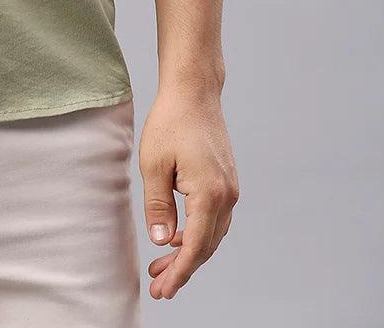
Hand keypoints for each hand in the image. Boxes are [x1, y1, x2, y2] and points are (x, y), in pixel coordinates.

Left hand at [137, 83, 239, 299]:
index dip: (180, 272)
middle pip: (207, 246)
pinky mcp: (226, 182)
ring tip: (161, 266)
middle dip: (182, 268)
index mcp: (210, 194)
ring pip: (212, 234)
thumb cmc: (171, 123)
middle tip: (157, 285)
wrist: (194, 92)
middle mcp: (227, 196)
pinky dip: (197, 233)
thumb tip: (162, 242)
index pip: (196, 246)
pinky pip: (214, 219)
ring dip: (189, 252)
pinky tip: (177, 236)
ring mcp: (230, 189)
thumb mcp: (153, 165)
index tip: (163, 290)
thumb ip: (158, 206)